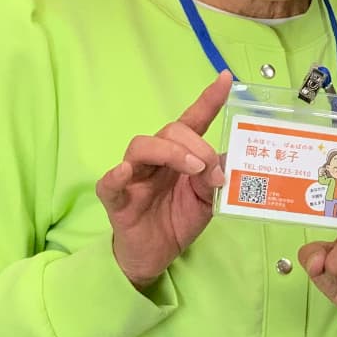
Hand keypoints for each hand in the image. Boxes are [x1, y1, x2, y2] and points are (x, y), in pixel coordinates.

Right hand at [97, 73, 230, 288]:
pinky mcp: (116, 199)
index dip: (209, 100)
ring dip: (170, 152)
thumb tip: (223, 164)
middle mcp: (155, 160)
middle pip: (169, 132)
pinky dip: (116, 175)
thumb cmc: (177, 221)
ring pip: (141, 146)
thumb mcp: (205, 203)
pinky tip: (126, 171)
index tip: (226, 78)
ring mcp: (133, 176)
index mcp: (179, 156)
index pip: (192, 121)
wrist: (156, 257)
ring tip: (192, 169)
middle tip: (211, 168)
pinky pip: (109, 182)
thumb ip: (212, 182)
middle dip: (195, 145)